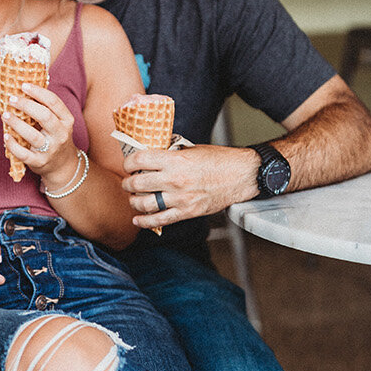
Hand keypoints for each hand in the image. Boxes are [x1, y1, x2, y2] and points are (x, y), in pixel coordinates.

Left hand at [5, 82, 78, 190]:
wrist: (62, 165)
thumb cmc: (54, 137)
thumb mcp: (58, 122)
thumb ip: (46, 107)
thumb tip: (24, 87)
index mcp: (66, 120)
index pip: (54, 102)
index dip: (38, 92)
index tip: (23, 85)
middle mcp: (61, 134)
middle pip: (44, 116)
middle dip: (26, 105)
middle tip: (12, 98)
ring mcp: (51, 150)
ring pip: (33, 135)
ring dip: (17, 123)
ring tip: (5, 115)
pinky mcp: (40, 162)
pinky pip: (24, 154)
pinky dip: (13, 145)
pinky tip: (5, 136)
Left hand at [122, 144, 257, 228]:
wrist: (241, 175)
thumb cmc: (219, 160)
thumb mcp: (192, 149)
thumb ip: (171, 153)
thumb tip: (152, 154)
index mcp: (175, 160)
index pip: (140, 160)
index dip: (129, 162)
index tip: (129, 164)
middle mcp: (175, 180)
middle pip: (137, 183)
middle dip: (128, 182)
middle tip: (129, 181)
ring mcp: (180, 198)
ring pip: (144, 204)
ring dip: (134, 201)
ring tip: (134, 198)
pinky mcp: (187, 212)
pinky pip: (160, 220)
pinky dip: (145, 222)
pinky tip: (138, 220)